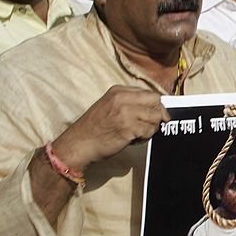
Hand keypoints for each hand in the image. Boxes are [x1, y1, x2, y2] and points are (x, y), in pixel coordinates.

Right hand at [52, 86, 167, 171]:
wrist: (78, 144)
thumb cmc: (93, 129)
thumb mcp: (109, 106)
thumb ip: (129, 102)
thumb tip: (153, 107)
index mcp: (118, 91)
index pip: (149, 93)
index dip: (155, 105)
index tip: (156, 113)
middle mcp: (122, 99)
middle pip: (156, 101)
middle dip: (158, 114)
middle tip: (151, 125)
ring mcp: (126, 112)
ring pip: (155, 117)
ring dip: (151, 128)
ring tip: (138, 133)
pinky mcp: (129, 128)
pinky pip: (149, 131)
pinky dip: (145, 137)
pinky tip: (133, 140)